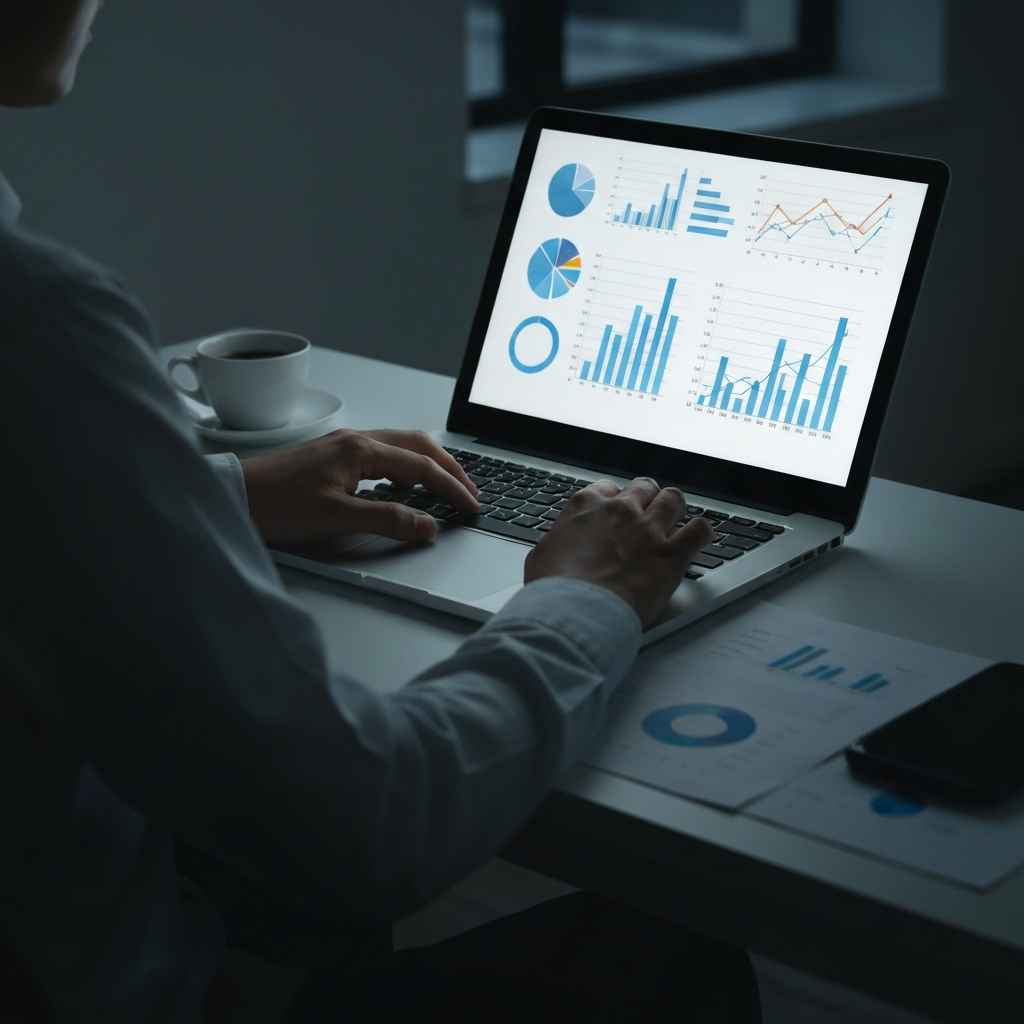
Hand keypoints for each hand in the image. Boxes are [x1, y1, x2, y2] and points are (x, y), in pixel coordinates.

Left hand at [240, 429, 478, 544]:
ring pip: (401, 446)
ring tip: (447, 485)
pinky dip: (406, 465)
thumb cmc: (276, 505)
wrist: (233, 496)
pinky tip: (406, 484)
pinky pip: (383, 453)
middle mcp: (355, 440)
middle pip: (418, 445)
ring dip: (429, 464)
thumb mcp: (336, 519)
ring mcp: (343, 445)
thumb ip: (387, 520)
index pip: (421, 466)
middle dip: (449, 468)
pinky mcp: (332, 456)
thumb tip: (427, 524)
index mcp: (360, 450)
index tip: (470, 506)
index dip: (451, 488)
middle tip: (470, 491)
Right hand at [524, 478, 715, 627]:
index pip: (607, 488)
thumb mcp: (541, 557)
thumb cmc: (554, 590)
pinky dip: (702, 534)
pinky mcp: (671, 554)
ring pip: (674, 499)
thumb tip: (558, 547)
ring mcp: (648, 530)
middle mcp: (620, 510)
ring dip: (674, 510)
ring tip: (674, 523)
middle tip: (646, 517)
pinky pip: (699, 530)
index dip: (614, 502)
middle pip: (644, 487)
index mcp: (586, 506)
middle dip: (647, 500)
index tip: (616, 515)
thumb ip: (558, 543)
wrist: (576, 613)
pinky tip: (698, 540)